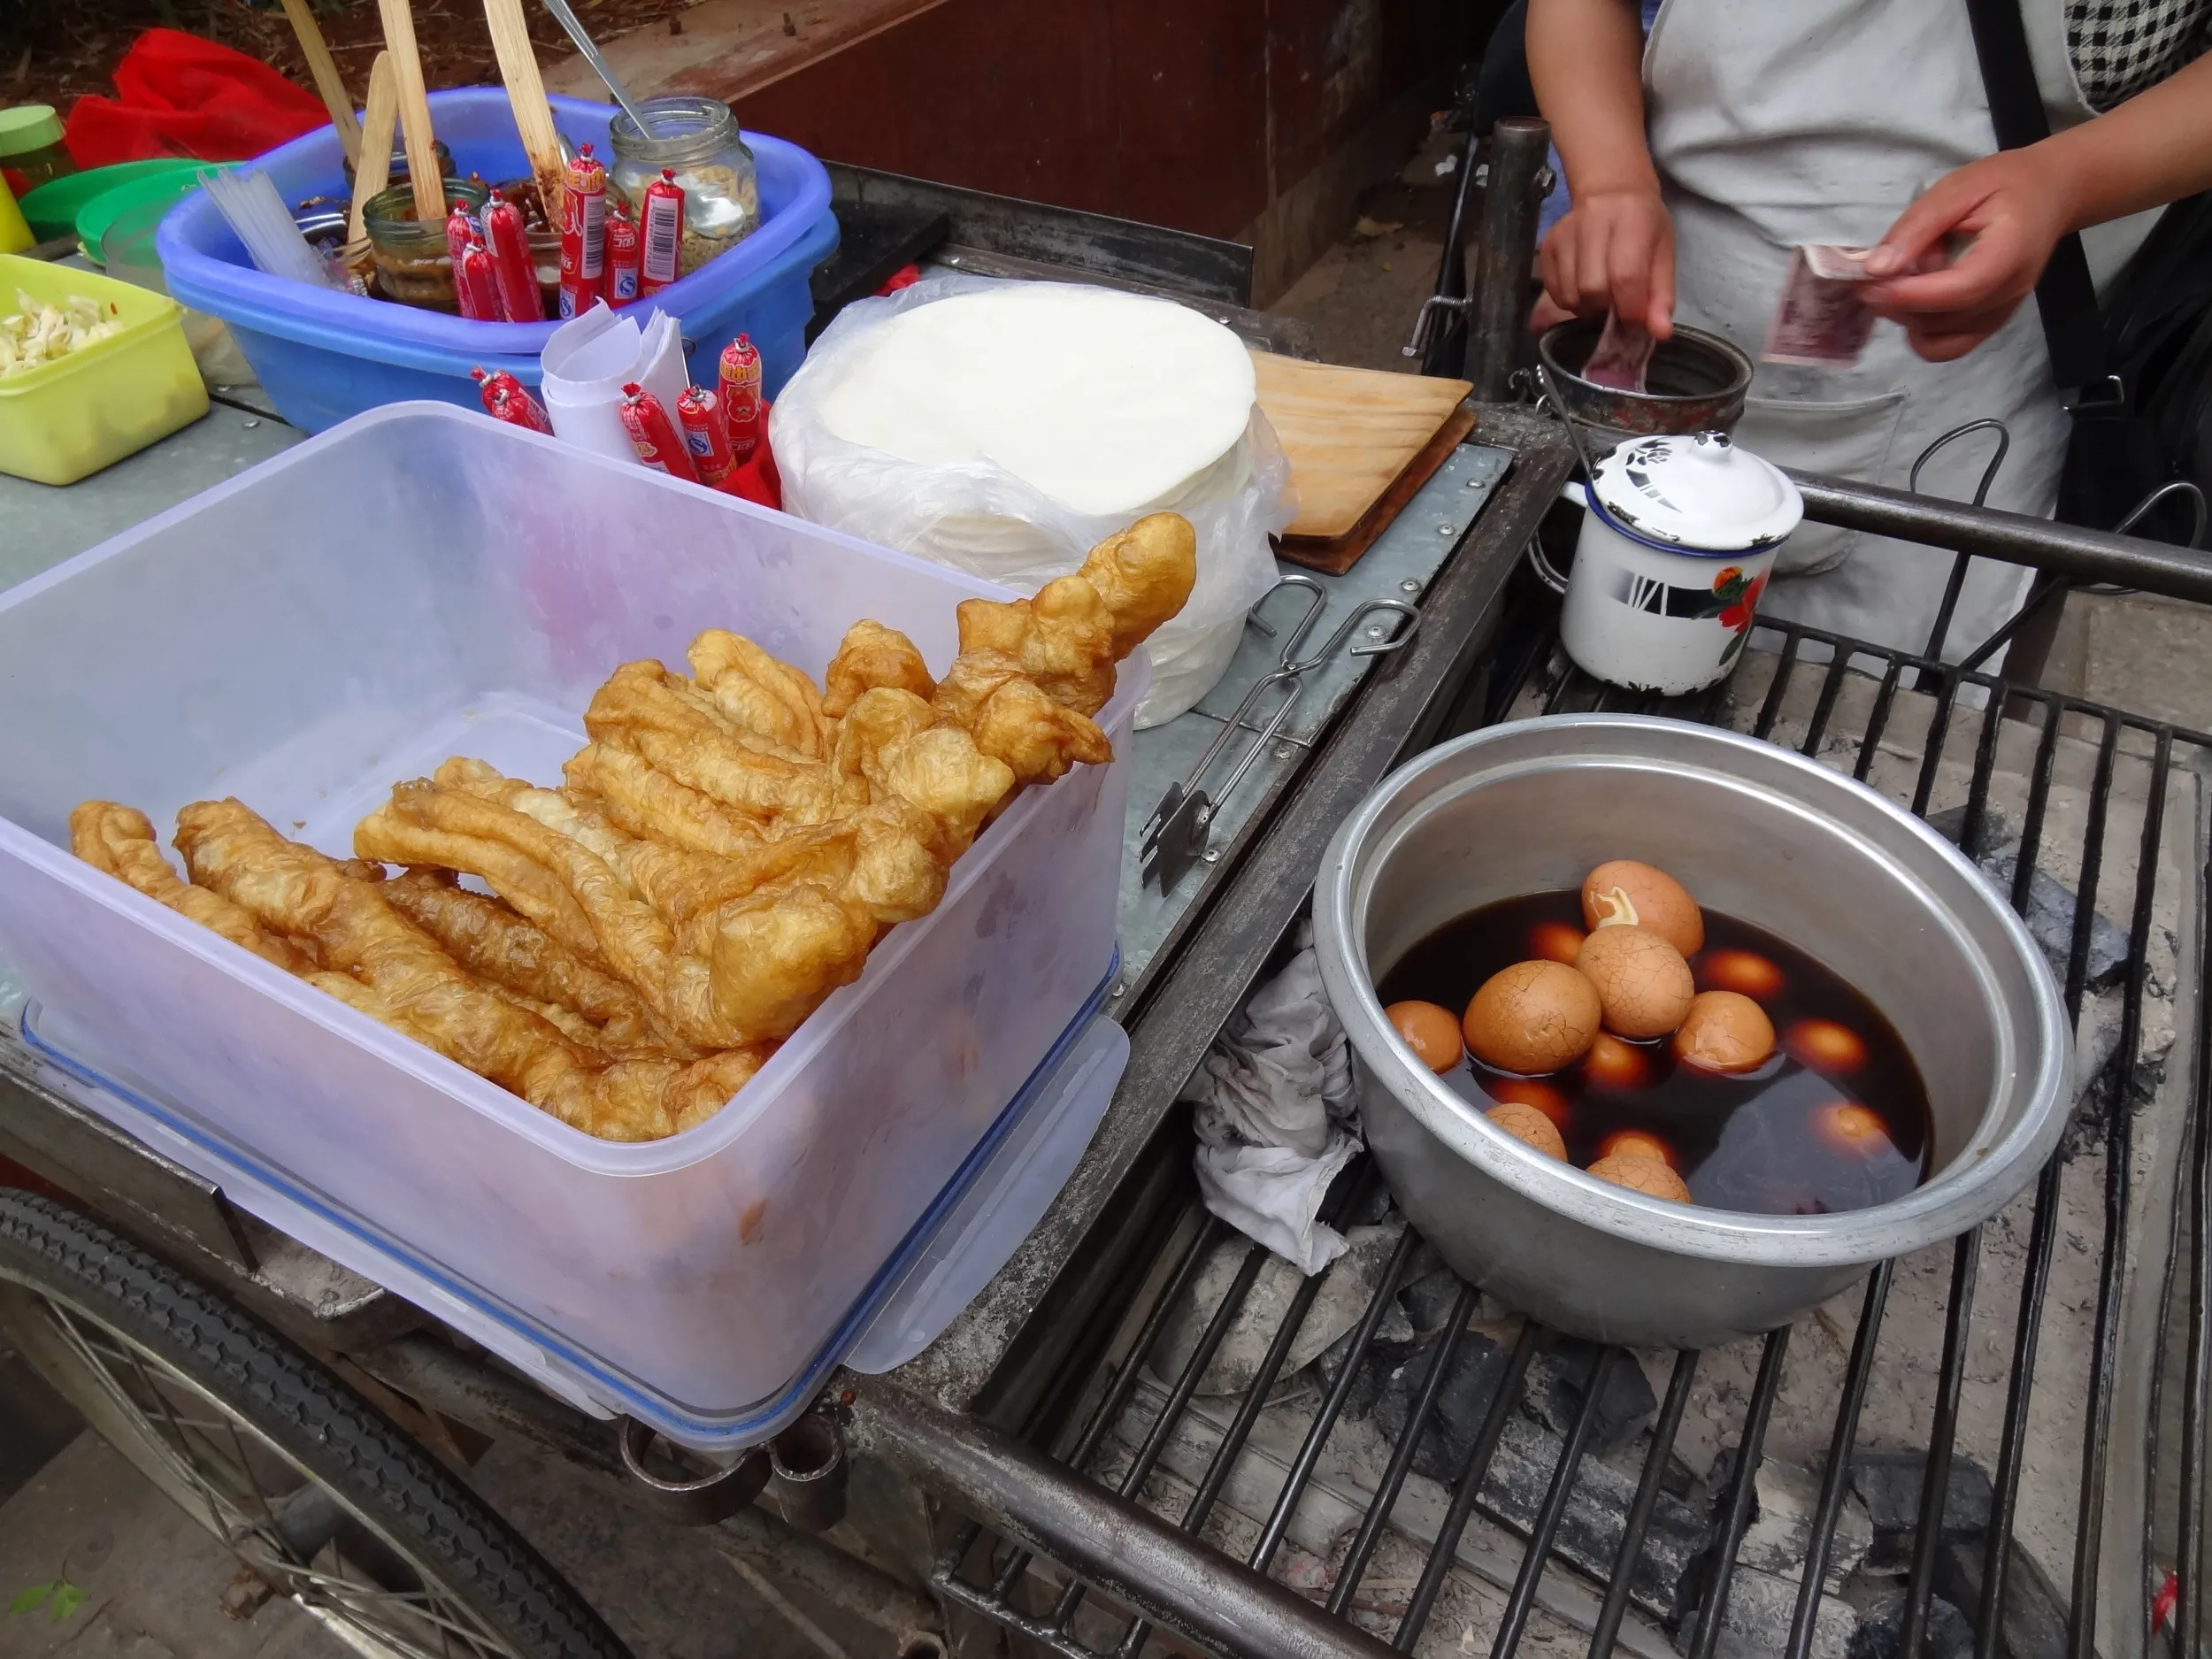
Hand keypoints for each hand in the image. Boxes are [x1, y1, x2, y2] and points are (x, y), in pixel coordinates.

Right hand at [1537, 187, 1675, 338]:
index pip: (1625, 276)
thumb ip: (1662, 295)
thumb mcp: (1663, 254)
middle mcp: (1592, 221)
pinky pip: (1553, 292)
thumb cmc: (1643, 225)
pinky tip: (1583, 289)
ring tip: (1601, 297)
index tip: (1636, 319)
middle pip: (1593, 289)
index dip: (1631, 308)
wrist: (1611, 191)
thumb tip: (1659, 333)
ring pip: (1570, 295)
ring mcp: (1564, 234)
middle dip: (1607, 308)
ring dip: (1587, 308)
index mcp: (1631, 219)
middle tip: (1617, 304)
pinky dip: (1570, 301)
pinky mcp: (1547, 245)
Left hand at [1859, 148, 2074, 361]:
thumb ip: (1917, 227)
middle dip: (1897, 304)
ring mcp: (2002, 313)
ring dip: (1905, 318)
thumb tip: (1875, 267)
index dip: (1909, 294)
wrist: (2050, 194)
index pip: (1959, 290)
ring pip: (1939, 339)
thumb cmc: (2004, 184)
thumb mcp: (1957, 189)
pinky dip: (1920, 331)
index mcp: (2009, 253)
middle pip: (1943, 321)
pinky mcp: (1990, 323)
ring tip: (1896, 283)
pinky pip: (1948, 346)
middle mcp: (2010, 292)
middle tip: (1867, 278)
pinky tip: (1912, 301)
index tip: (1868, 282)